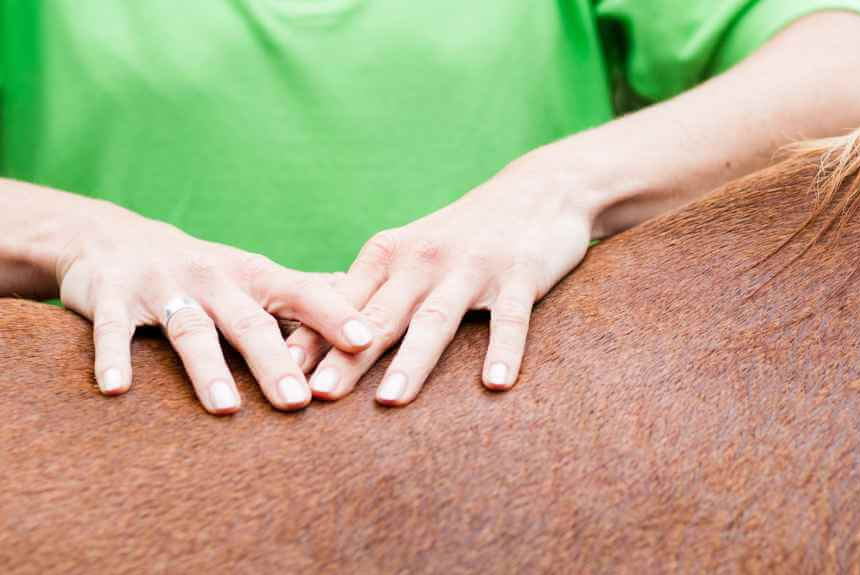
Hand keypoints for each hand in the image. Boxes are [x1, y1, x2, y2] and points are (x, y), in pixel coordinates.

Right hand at [58, 204, 375, 413]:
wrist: (110, 237)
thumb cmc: (202, 270)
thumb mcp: (254, 274)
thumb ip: (306, 291)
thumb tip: (368, 302)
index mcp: (253, 275)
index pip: (302, 294)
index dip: (334, 316)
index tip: (365, 343)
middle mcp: (213, 278)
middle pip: (249, 322)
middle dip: (275, 361)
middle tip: (298, 402)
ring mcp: (162, 286)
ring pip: (190, 329)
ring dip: (208, 369)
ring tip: (226, 408)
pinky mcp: (111, 297)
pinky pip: (113, 330)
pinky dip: (114, 357)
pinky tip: (117, 390)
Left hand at [286, 158, 593, 405]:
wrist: (537, 189)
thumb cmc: (463, 236)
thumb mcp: (412, 256)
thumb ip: (371, 296)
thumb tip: (315, 346)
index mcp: (390, 255)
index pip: (343, 304)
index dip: (312, 339)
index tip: (283, 374)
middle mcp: (424, 259)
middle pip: (380, 316)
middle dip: (347, 356)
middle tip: (319, 395)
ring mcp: (472, 267)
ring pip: (436, 318)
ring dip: (412, 360)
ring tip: (389, 400)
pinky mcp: (519, 275)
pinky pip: (510, 319)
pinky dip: (504, 351)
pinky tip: (495, 385)